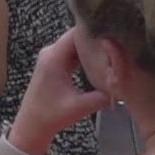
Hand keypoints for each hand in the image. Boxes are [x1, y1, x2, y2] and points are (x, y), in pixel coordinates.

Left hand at [8, 29, 111, 154]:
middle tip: (119, 39)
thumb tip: (124, 85)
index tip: (113, 30)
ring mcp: (51, 58)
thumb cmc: (51, 116)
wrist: (31, 125)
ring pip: (75, 45)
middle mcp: (50, 53)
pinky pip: (72, 54)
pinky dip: (86, 55)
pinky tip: (101, 59)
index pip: (76, 33)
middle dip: (96, 38)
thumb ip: (104, 95)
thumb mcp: (81, 106)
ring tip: (114, 48)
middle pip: (76, 37)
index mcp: (53, 57)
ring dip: (91, 47)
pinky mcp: (54, 65)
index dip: (94, 30)